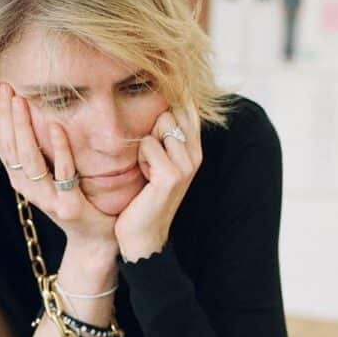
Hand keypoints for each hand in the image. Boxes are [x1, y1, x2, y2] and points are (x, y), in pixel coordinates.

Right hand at [0, 83, 116, 258]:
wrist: (96, 240)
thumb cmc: (76, 201)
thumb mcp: (52, 175)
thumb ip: (40, 151)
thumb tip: (27, 117)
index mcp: (21, 180)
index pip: (2, 143)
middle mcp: (28, 190)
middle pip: (10, 147)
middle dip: (6, 115)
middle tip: (5, 86)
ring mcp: (48, 199)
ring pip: (29, 158)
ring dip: (24, 127)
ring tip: (22, 100)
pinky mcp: (69, 206)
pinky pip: (63, 173)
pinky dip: (58, 148)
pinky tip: (55, 126)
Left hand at [115, 106, 202, 260]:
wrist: (143, 234)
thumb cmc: (146, 195)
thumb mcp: (160, 161)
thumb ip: (166, 134)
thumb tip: (161, 102)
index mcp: (196, 150)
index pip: (189, 108)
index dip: (172, 103)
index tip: (160, 118)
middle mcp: (196, 156)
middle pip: (170, 112)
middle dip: (152, 130)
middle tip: (151, 160)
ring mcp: (186, 165)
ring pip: (159, 125)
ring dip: (145, 146)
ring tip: (148, 169)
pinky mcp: (171, 175)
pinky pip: (148, 144)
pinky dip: (140, 159)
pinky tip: (145, 178)